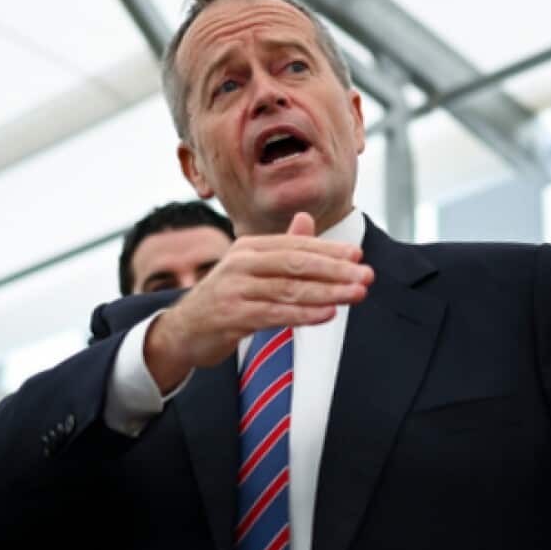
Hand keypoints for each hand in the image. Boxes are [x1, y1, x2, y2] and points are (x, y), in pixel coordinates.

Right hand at [144, 212, 372, 390]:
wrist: (183, 330)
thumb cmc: (226, 298)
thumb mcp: (252, 268)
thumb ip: (282, 247)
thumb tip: (307, 218)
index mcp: (250, 247)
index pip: (296, 244)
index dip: (329, 250)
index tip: (358, 256)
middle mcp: (241, 262)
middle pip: (296, 263)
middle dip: (336, 269)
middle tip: (366, 275)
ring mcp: (235, 289)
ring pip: (289, 289)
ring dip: (328, 292)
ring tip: (357, 294)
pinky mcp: (232, 316)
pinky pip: (275, 314)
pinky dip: (304, 314)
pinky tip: (328, 314)